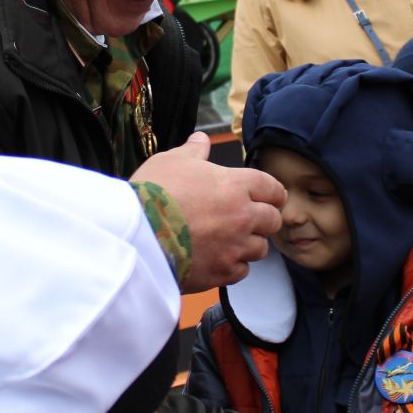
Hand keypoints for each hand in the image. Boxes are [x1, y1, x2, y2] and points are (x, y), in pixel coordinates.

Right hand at [132, 133, 284, 290]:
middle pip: (273, 220)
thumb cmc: (154, 192)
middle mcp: (243, 216)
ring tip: (233, 241)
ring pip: (260, 249)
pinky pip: (242, 271)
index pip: (272, 188)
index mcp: (236, 185)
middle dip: (266, 219)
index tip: (273, 197)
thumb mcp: (171, 161)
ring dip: (250, 244)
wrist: (138, 234)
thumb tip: (201, 139)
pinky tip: (220, 259)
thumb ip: (193, 152)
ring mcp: (235, 247)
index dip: (274, 193)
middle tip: (253, 220)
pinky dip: (234, 266)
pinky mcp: (222, 272)